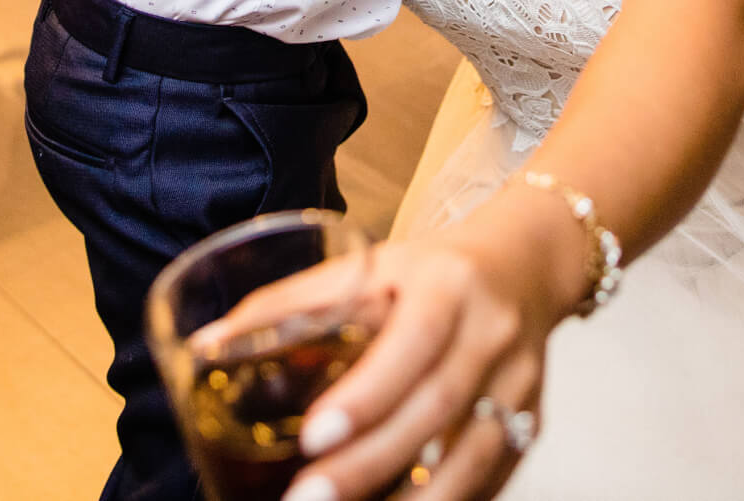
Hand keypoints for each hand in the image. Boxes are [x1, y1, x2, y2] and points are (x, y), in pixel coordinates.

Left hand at [208, 198, 581, 500]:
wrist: (526, 265)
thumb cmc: (430, 271)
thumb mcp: (369, 266)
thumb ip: (293, 301)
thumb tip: (209, 343)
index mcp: (446, 286)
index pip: (412, 343)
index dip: (367, 392)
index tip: (313, 436)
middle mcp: (490, 334)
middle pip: (435, 408)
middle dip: (370, 464)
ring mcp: (519, 383)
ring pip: (474, 456)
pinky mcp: (534, 422)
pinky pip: (493, 477)